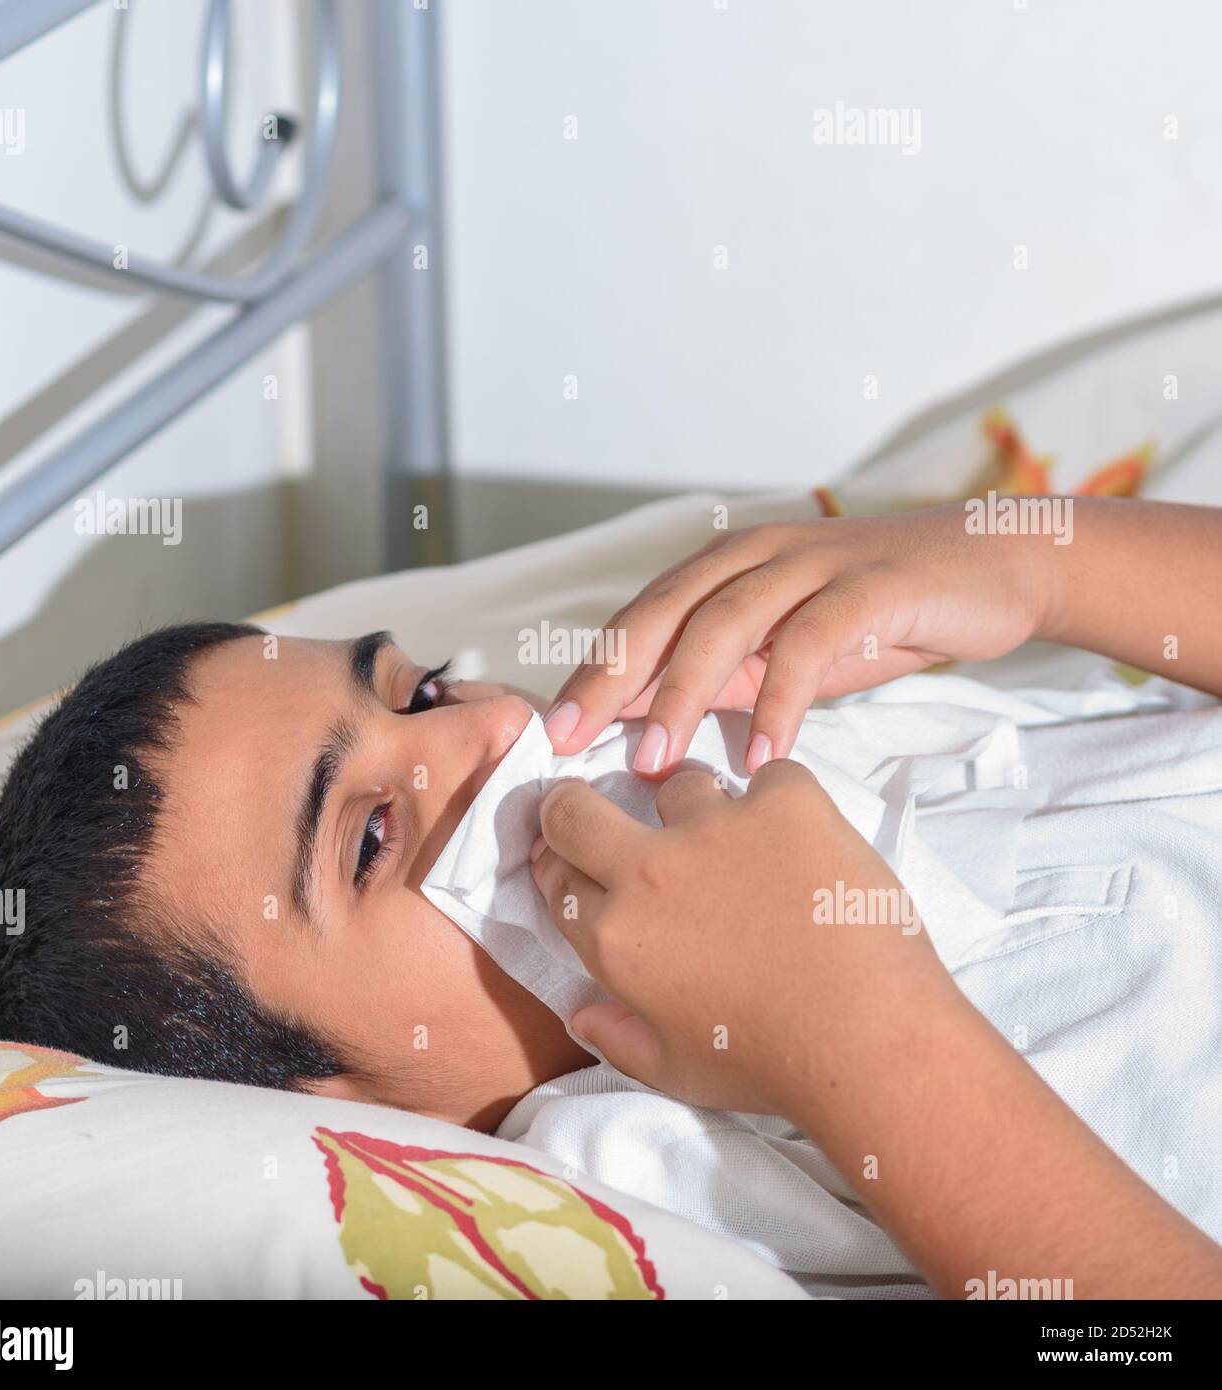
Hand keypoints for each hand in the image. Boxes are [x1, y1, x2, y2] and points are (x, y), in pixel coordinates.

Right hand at [528, 761, 969, 1121]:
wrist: (871, 1037)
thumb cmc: (770, 1064)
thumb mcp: (676, 1072)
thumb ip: (618, 1038)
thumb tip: (580, 1015)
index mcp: (616, 937)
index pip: (557, 878)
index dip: (560, 867)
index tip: (576, 864)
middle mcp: (651, 871)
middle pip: (575, 810)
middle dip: (573, 808)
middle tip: (602, 818)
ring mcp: (718, 825)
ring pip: (678, 785)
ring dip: (695, 811)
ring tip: (735, 847)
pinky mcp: (786, 800)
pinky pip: (769, 776)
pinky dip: (780, 804)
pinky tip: (802, 844)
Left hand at [542, 508, 1050, 776]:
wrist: (991, 569)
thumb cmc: (878, 616)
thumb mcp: (786, 649)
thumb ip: (723, 676)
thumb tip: (645, 721)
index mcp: (729, 565)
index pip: (643, 618)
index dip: (593, 670)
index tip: (549, 730)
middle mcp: (758, 553)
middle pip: (666, 612)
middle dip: (612, 678)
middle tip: (572, 741)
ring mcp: (813, 562)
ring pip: (727, 621)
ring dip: (685, 694)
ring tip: (655, 763)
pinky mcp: (870, 583)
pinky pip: (812, 641)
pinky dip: (782, 699)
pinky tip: (763, 753)